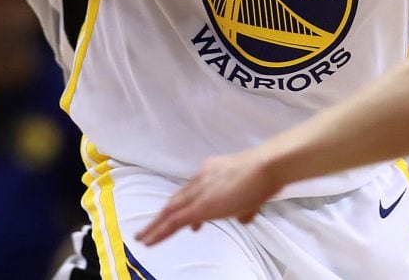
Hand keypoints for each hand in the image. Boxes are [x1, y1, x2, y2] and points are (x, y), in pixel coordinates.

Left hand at [136, 149, 278, 245]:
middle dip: (162, 216)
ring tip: (143, 237)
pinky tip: (149, 241)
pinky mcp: (199, 206)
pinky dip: (159, 232)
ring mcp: (198, 191)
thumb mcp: (252, 196)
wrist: (265, 167)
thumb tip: (242, 217)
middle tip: (149, 229)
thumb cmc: (264, 177)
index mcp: (212, 172)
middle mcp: (201, 178)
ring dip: (155, 225)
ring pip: (170, 211)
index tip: (182, 220)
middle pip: (176, 200)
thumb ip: (244, 208)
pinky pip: (173, 221)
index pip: (192, 191)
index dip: (182, 205)